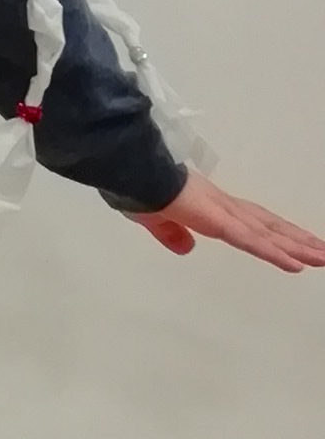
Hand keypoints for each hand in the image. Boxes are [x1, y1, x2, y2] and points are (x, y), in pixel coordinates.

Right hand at [131, 169, 324, 273]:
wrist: (132, 174)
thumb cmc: (139, 192)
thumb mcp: (155, 222)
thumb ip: (171, 235)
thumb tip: (186, 248)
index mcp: (212, 208)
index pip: (252, 223)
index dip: (275, 234)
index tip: (296, 244)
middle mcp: (226, 208)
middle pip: (269, 227)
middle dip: (297, 240)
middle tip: (323, 251)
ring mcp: (225, 213)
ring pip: (269, 234)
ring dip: (298, 246)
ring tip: (323, 257)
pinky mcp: (219, 221)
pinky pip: (253, 242)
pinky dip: (275, 253)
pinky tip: (296, 264)